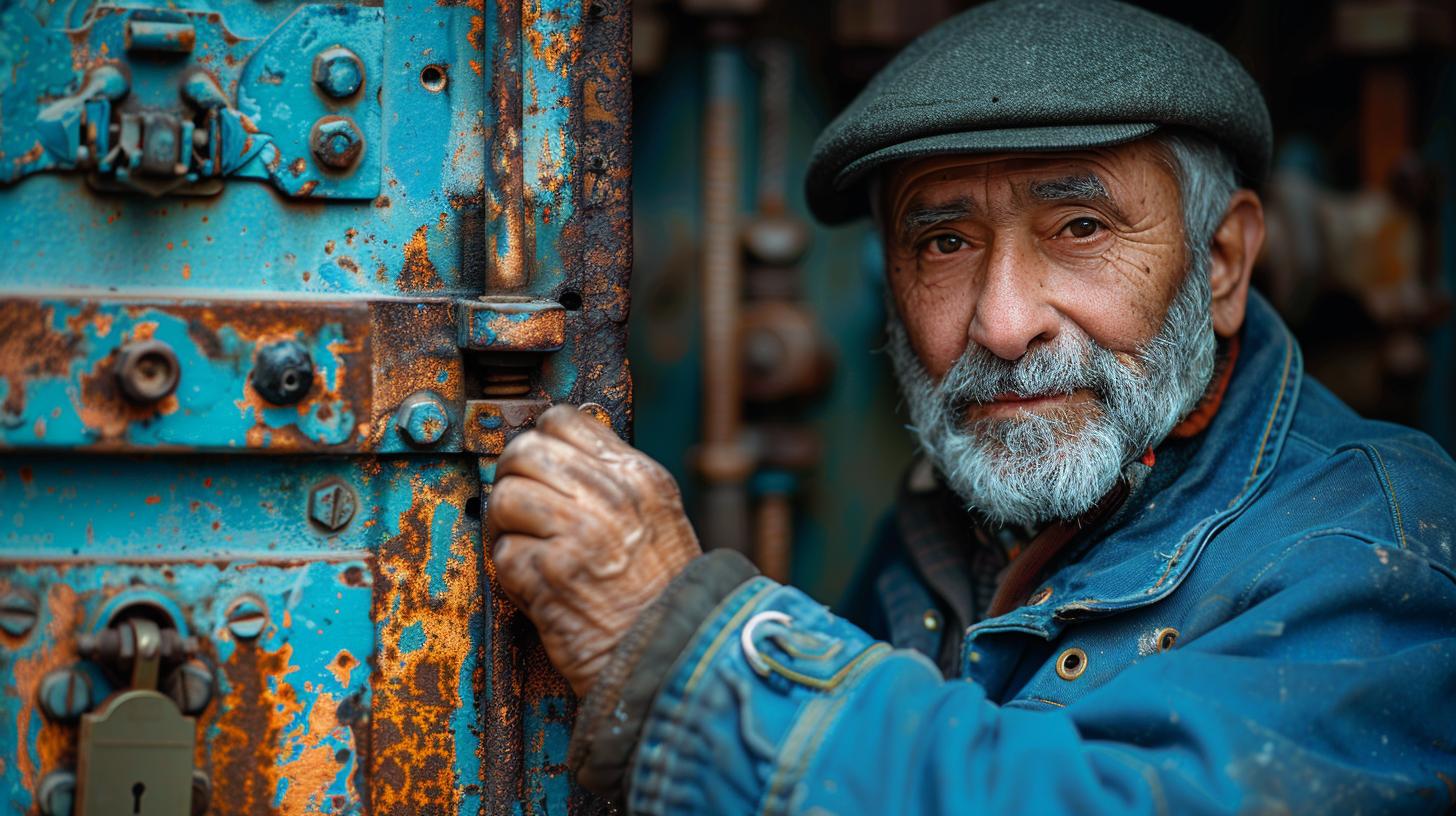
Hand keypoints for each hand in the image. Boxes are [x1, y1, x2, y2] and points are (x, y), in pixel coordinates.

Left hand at [487, 404, 700, 695]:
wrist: (675, 656)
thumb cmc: (665, 594)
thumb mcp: (660, 517)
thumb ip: (615, 481)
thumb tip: (557, 454)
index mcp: (638, 476)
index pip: (563, 421)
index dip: (540, 442)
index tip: (539, 468)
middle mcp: (610, 497)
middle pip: (524, 452)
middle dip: (513, 479)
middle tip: (522, 509)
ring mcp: (578, 534)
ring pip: (505, 497)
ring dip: (506, 527)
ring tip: (527, 548)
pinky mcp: (551, 576)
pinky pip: (503, 552)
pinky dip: (512, 573)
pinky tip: (538, 585)